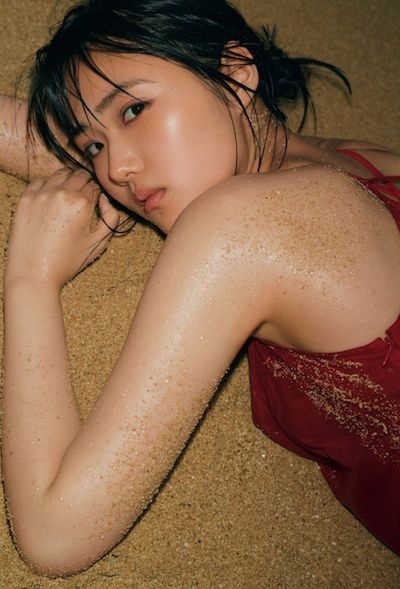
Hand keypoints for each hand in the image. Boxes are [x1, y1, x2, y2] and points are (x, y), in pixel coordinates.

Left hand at [6, 168, 118, 289]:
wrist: (34, 273)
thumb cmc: (67, 262)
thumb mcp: (98, 243)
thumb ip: (111, 218)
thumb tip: (105, 199)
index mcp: (81, 204)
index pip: (94, 186)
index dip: (96, 194)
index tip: (93, 204)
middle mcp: (61, 194)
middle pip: (78, 176)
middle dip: (83, 184)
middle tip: (82, 199)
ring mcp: (40, 194)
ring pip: (60, 174)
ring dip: (67, 181)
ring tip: (67, 197)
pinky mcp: (25, 199)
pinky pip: (40, 181)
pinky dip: (48, 185)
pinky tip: (51, 199)